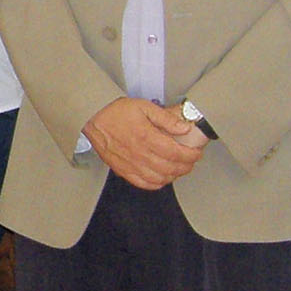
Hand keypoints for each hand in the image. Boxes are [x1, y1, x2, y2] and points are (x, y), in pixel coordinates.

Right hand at [80, 98, 205, 191]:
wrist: (94, 118)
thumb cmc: (117, 112)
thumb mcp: (145, 107)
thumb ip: (166, 119)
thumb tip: (184, 128)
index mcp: (146, 137)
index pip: (176, 153)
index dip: (190, 155)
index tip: (196, 153)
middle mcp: (139, 154)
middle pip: (170, 168)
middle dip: (186, 166)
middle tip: (191, 161)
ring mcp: (131, 164)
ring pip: (159, 179)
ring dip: (174, 176)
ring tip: (179, 168)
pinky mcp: (123, 170)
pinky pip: (144, 184)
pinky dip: (157, 184)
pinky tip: (163, 177)